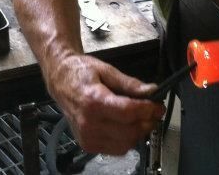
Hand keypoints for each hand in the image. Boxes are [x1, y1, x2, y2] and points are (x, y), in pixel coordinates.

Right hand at [44, 53, 163, 154]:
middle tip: (155, 111)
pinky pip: (115, 149)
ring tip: (144, 119)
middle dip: (148, 122)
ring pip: (125, 144)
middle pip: (129, 131)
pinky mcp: (88, 144)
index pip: (128, 112)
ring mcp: (87, 137)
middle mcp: (88, 123)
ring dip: (139, 133)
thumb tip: (150, 90)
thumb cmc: (80, 72)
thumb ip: (129, 83)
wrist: (60, 80)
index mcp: (93, 102)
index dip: (148, 110)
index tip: (158, 105)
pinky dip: (127, 140)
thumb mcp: (106, 70)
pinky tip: (129, 127)